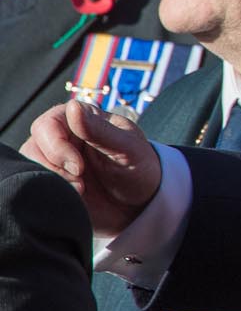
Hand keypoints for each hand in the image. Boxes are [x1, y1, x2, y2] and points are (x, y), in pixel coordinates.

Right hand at [23, 100, 161, 236]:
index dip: (57, 146)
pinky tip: (75, 198)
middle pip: (33, 147)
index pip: (47, 124)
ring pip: (29, 169)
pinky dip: (51, 195)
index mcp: (80, 119)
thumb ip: (100, 130)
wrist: (141, 203)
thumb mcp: (127, 148)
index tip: (79, 167)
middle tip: (81, 182)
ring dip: (54, 182)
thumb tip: (73, 107)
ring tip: (81, 190)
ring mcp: (53, 161)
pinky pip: (35, 187)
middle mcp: (61, 137)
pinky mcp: (51, 184)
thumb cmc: (139, 167)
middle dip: (54, 168)